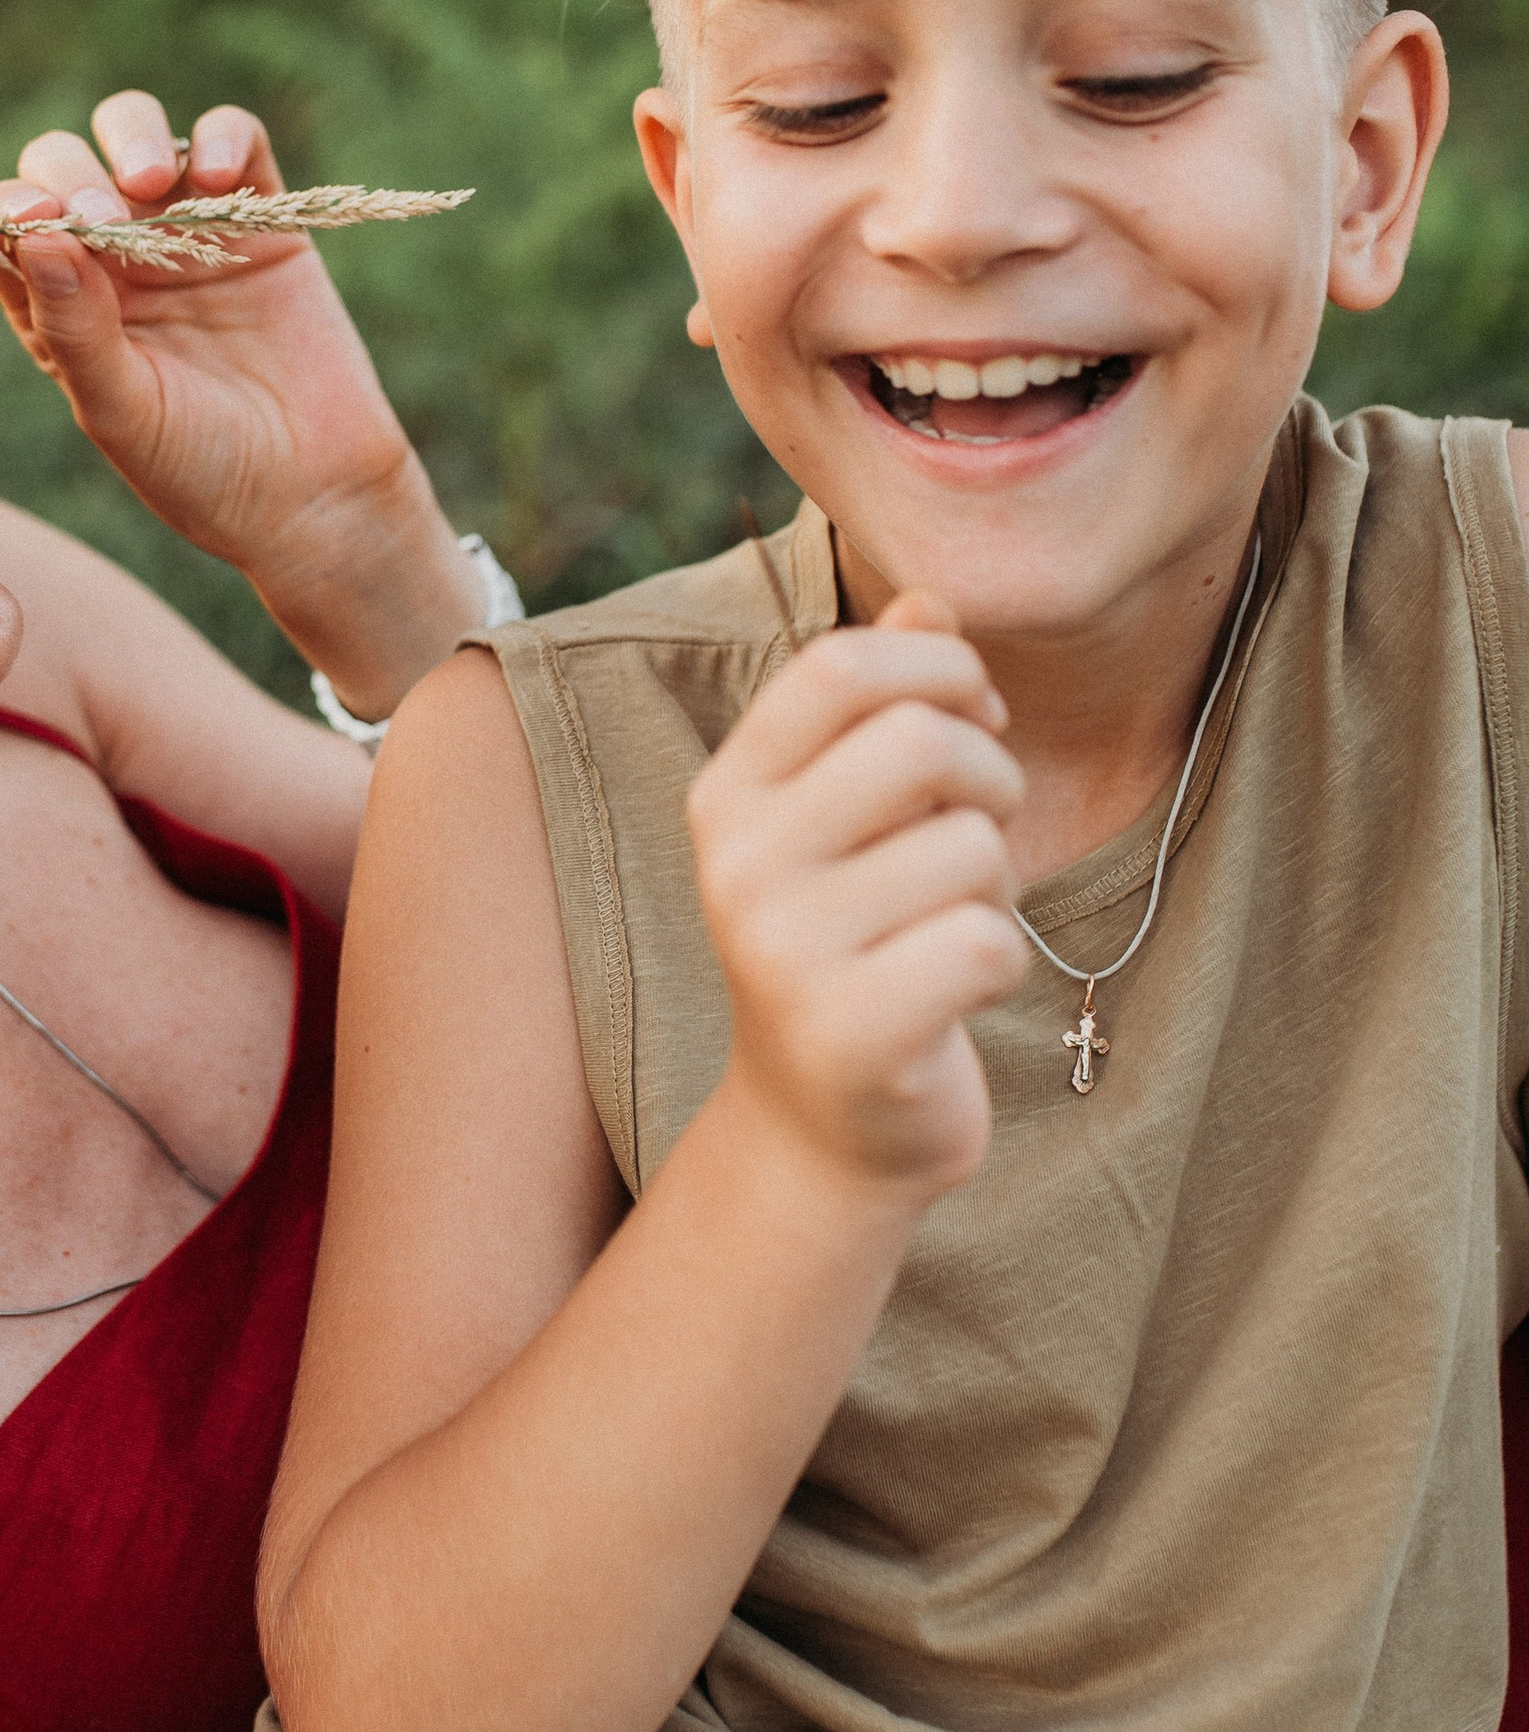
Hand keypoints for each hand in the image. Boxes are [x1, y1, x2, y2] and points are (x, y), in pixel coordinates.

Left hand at [0, 94, 476, 716]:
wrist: (315, 495)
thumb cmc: (201, 470)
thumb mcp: (120, 409)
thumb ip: (73, 326)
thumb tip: (33, 234)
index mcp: (57, 304)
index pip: (0, 224)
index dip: (5, 207)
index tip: (33, 220)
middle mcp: (111, 257)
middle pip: (60, 165)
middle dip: (71, 175)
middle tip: (104, 217)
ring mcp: (185, 230)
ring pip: (135, 132)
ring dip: (131, 135)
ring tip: (150, 181)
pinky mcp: (262, 217)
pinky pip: (235, 141)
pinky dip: (221, 137)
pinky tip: (219, 176)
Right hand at [687, 589, 1026, 1204]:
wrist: (823, 1130)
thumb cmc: (853, 946)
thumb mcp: (849, 818)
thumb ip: (882, 706)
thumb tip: (931, 601)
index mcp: (729, 795)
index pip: (842, 666)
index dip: (941, 671)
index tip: (975, 716)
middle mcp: (737, 866)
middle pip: (918, 740)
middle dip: (989, 774)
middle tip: (983, 829)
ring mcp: (784, 953)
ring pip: (968, 847)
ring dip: (996, 881)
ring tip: (955, 924)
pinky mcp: (851, 1033)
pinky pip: (986, 942)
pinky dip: (1003, 960)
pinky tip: (958, 991)